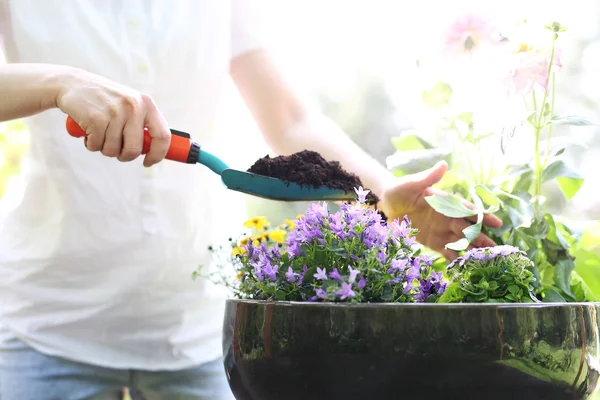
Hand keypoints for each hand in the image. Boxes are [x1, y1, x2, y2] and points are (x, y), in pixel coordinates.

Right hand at [56, 68, 169, 166]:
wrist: (71, 83)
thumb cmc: (104, 100)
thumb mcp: (129, 104)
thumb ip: (141, 124)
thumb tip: (152, 151)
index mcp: (146, 103)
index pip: (163, 136)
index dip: (158, 154)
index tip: (148, 162)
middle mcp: (133, 106)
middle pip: (135, 150)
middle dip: (123, 155)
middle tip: (114, 148)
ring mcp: (115, 112)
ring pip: (113, 150)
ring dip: (104, 148)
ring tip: (98, 131)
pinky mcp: (96, 118)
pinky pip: (96, 146)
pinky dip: (91, 144)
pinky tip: (88, 129)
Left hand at [378, 161, 502, 260]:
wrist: (385, 204)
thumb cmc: (399, 190)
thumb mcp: (412, 184)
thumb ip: (427, 178)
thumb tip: (443, 165)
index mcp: (446, 203)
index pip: (468, 210)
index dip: (482, 216)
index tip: (497, 223)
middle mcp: (447, 218)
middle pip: (468, 229)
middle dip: (481, 238)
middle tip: (496, 249)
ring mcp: (441, 231)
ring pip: (461, 242)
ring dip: (472, 250)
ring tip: (485, 261)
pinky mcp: (432, 242)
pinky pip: (447, 251)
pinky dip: (455, 259)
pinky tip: (465, 269)